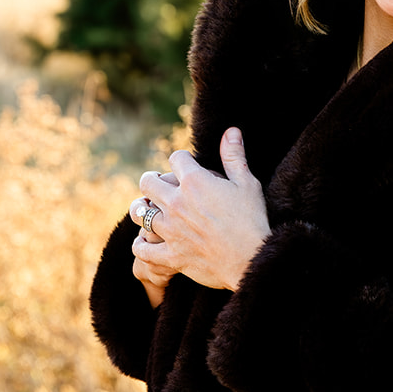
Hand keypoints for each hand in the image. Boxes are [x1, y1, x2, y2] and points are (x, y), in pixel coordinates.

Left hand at [129, 127, 269, 291]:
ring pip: (139, 213)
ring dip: (142, 209)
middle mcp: (177, 203)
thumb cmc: (253, 220)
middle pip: (147, 182)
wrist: (252, 261)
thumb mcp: (247, 184)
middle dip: (153, 180)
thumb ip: (234, 156)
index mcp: (195, 182)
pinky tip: (146, 242)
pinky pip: (142, 250)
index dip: (182, 160)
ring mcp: (171, 230)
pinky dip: (141, 246)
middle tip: (161, 185)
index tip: (188, 167)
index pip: (176, 158)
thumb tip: (231, 130)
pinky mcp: (170, 255)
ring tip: (148, 210)